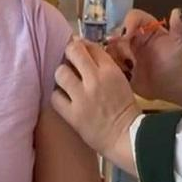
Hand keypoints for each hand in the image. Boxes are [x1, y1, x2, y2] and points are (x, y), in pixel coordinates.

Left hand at [51, 39, 140, 172]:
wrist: (126, 136)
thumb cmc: (125, 107)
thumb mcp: (120, 79)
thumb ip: (104, 65)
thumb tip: (85, 52)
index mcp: (110, 70)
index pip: (90, 46)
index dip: (82, 45)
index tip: (79, 49)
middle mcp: (95, 80)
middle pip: (73, 52)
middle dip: (69, 52)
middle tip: (69, 60)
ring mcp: (81, 97)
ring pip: (60, 72)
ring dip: (62, 74)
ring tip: (65, 80)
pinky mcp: (72, 114)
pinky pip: (55, 97)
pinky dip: (58, 95)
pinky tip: (63, 97)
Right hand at [106, 8, 181, 110]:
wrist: (170, 85)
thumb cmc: (175, 62)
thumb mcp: (179, 44)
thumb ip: (178, 27)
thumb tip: (177, 12)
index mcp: (146, 27)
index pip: (132, 17)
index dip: (128, 23)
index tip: (127, 34)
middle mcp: (133, 36)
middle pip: (116, 30)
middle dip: (118, 40)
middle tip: (124, 52)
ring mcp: (124, 50)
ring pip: (110, 45)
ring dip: (116, 54)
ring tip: (128, 65)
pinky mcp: (119, 64)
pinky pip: (108, 61)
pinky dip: (112, 64)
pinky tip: (124, 71)